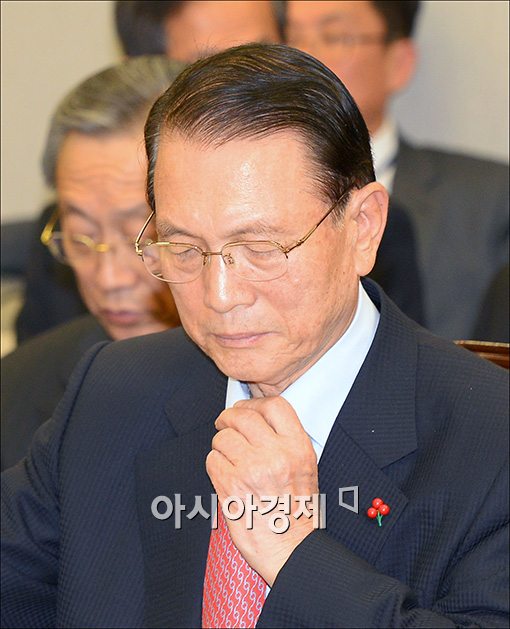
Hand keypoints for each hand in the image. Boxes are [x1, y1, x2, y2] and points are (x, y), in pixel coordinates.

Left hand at [206, 396, 318, 584]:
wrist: (289, 547)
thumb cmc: (296, 510)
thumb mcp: (305, 466)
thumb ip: (284, 439)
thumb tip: (255, 416)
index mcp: (297, 447)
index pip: (274, 406)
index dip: (254, 404)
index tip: (245, 409)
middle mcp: (276, 455)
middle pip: (242, 416)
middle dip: (228, 419)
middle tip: (224, 425)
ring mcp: (252, 469)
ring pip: (223, 438)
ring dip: (220, 445)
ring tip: (228, 458)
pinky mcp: (231, 486)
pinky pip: (212, 460)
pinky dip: (214, 465)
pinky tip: (225, 475)